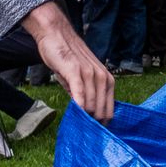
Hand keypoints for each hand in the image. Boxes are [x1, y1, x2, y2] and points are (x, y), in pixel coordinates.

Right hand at [24, 1, 113, 121]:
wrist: (56, 34)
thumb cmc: (67, 57)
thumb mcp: (79, 77)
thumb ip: (83, 93)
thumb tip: (83, 112)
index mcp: (106, 80)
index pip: (109, 109)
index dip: (101, 122)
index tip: (93, 132)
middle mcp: (102, 77)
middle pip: (101, 111)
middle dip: (92, 123)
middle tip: (83, 132)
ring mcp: (90, 74)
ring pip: (91, 105)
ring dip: (84, 117)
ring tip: (76, 124)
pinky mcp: (76, 72)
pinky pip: (80, 94)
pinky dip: (78, 106)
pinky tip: (76, 114)